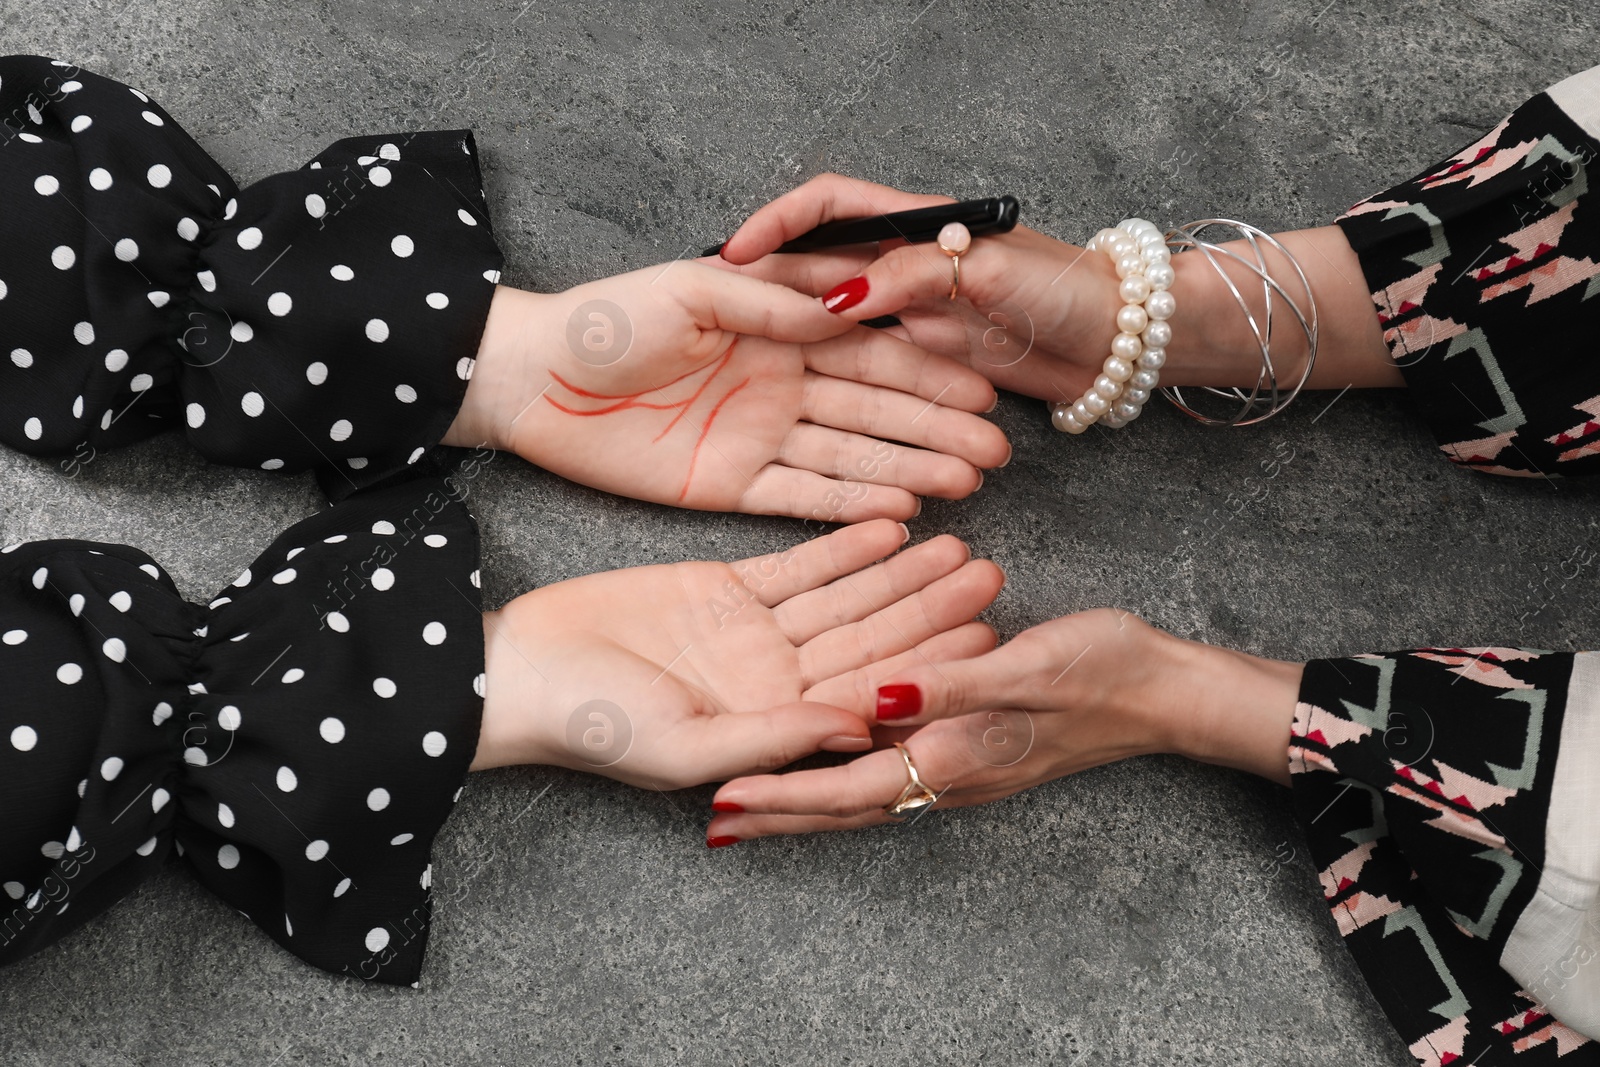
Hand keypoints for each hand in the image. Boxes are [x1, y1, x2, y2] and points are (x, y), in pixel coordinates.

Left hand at [444, 264, 1010, 522]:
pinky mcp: (732, 485)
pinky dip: (849, 505)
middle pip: (873, 409)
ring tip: (966, 484)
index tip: (979, 391)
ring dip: (908, 469)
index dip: (924, 371)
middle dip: (934, 429)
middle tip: (994, 452)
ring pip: (848, 456)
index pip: (867, 349)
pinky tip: (901, 512)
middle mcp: (781, 383)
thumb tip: (843, 307)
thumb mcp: (691, 290)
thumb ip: (768, 301)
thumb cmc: (607, 319)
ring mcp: (760, 437)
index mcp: (777, 327)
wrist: (535, 380)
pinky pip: (802, 497)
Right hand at [469, 519, 1004, 791]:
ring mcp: (753, 631)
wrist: (520, 670)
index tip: (983, 639)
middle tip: (989, 575)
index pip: (869, 693)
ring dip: (900, 571)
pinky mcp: (725, 585)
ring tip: (955, 540)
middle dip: (929, 610)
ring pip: (845, 596)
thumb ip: (774, 733)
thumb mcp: (688, 742)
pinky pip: (799, 562)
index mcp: (775, 726)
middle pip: (870, 639)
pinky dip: (842, 543)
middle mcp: (775, 680)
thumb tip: (860, 729)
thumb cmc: (592, 725)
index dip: (926, 665)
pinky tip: (890, 522)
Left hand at [706, 609, 1301, 841]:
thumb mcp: (1023, 669)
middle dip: (779, 812)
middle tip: (713, 822)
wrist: (1165, 691)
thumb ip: (944, 684)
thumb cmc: (1103, 672)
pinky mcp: (970, 745)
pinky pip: (893, 761)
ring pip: (863, 787)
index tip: (720, 806)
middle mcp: (948, 773)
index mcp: (953, 759)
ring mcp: (960, 764)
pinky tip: (828, 745)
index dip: (782, 796)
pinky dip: (848, 761)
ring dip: (807, 793)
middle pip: (843, 803)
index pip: (847, 788)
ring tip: (752, 796)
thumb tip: (868, 699)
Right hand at [715, 174, 1399, 402]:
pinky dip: (845, 401)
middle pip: (820, 277)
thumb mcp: (990, 272)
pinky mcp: (929, 367)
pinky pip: (872, 383)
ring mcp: (913, 320)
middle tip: (725, 336)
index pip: (828, 206)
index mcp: (916, 226)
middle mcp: (905, 269)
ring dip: (806, 359)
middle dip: (776, 302)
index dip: (779, 222)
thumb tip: (838, 295)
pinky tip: (815, 421)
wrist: (1122, 342)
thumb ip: (916, 276)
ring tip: (761, 390)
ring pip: (842, 339)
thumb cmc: (1069, 289)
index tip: (736, 252)